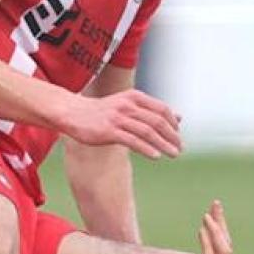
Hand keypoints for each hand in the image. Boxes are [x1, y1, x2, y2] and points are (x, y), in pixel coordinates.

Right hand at [61, 89, 180, 159]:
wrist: (73, 113)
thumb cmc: (103, 111)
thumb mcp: (129, 105)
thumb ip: (153, 111)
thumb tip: (180, 117)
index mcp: (134, 97)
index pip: (162, 109)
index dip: (173, 123)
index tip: (178, 136)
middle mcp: (128, 105)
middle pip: (157, 121)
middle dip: (172, 136)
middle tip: (180, 148)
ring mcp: (118, 118)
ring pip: (148, 132)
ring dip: (163, 144)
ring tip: (173, 154)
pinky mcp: (109, 131)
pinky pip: (132, 141)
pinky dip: (147, 149)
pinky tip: (156, 156)